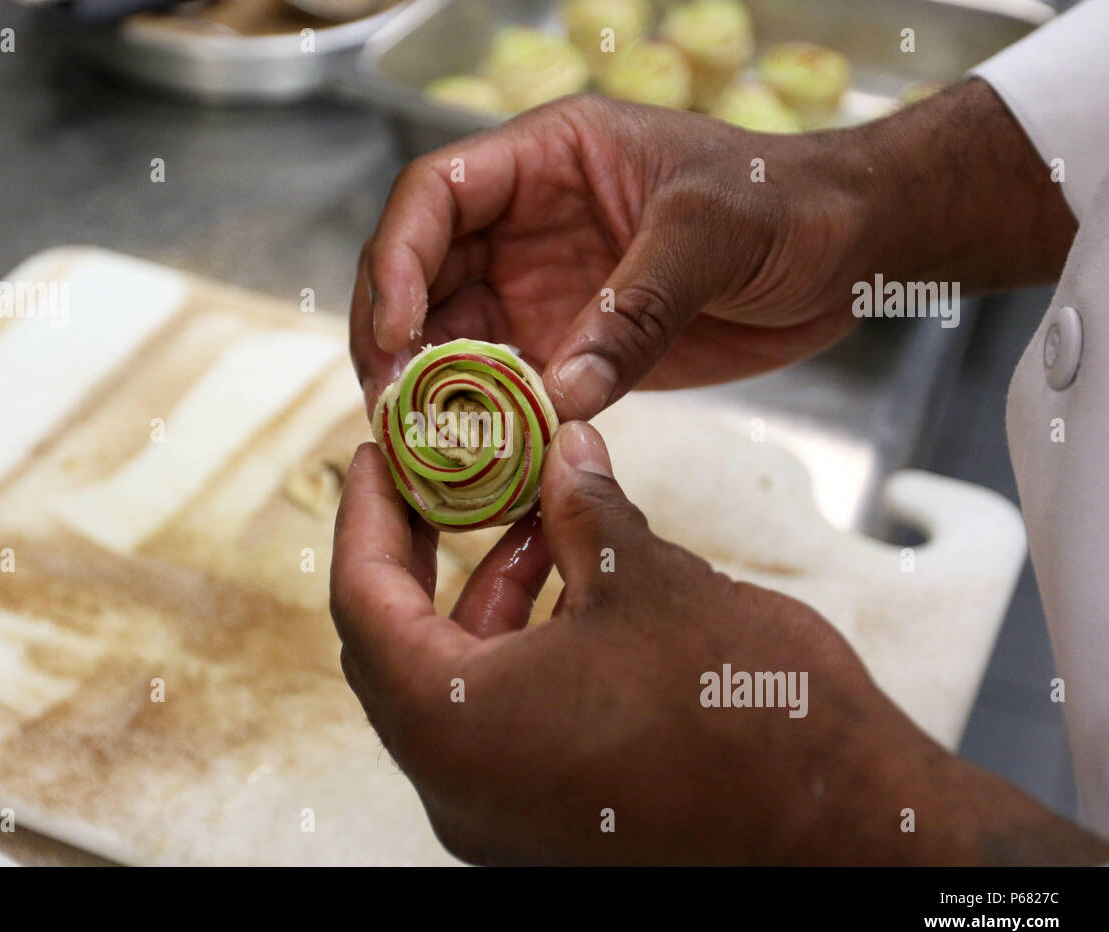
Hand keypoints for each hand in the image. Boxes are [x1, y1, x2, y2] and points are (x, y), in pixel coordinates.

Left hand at [331, 421, 1108, 864]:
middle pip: (401, 646)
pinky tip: (579, 588)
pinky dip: (525, 649)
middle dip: (426, 552)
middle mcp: (458, 786)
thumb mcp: (646, 580)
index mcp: (451, 724)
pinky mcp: (552, 825)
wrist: (847, 833)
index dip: (368, 516)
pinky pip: (506, 723)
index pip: (363, 603)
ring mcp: (504, 816)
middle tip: (449, 480)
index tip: (377, 459)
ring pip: (459, 683)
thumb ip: (583, 507)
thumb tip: (563, 452)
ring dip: (491, 596)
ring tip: (542, 519)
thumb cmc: (743, 718)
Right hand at [350, 82, 1074, 421]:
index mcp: (549, 159)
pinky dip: (491, 423)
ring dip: (436, 391)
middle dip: (396, 338)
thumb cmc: (790, 204)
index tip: (395, 332)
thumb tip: (563, 392)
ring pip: (456, 337)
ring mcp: (545, 286)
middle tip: (393, 409)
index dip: (398, 258)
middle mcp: (528, 223)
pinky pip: (512, 385)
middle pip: (424, 273)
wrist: (850, 249)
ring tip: (425, 447)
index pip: (436, 193)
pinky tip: (484, 461)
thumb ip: (639, 308)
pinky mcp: (574, 343)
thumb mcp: (715, 233)